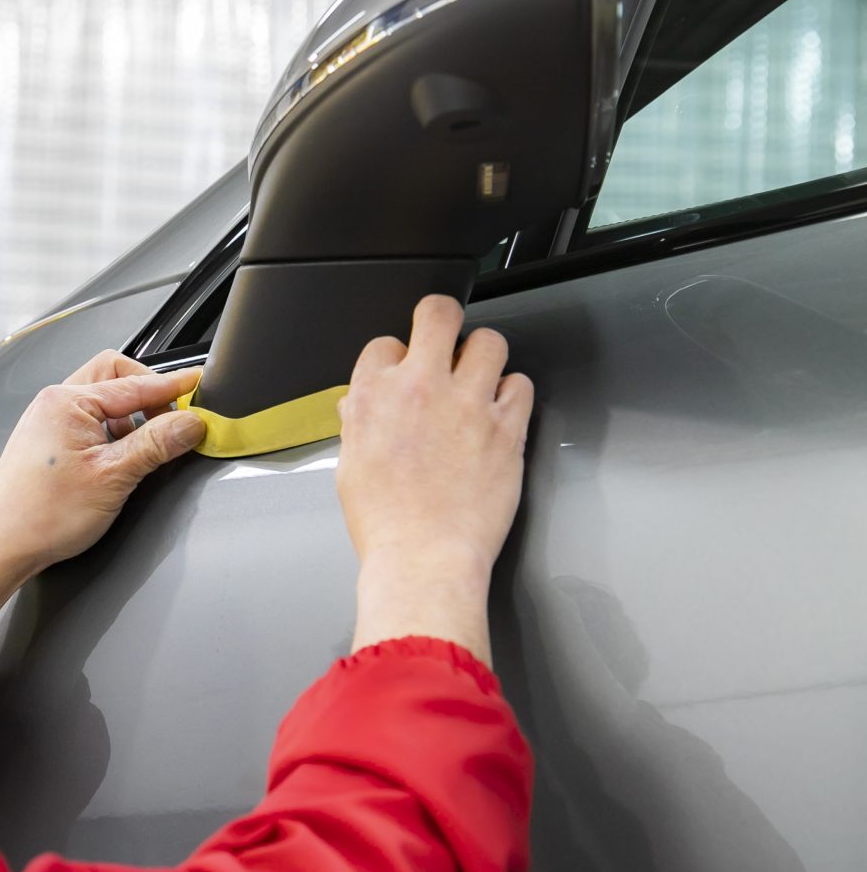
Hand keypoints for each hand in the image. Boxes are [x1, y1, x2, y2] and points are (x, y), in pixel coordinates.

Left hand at [0, 351, 201, 668]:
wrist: (2, 547)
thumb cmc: (41, 516)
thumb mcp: (113, 477)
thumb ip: (156, 444)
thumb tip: (189, 423)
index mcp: (67, 402)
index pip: (135, 383)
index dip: (174, 386)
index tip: (199, 387)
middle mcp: (53, 404)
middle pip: (115, 378)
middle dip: (147, 394)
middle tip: (172, 418)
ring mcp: (47, 423)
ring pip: (102, 402)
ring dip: (129, 417)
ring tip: (144, 448)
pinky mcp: (47, 443)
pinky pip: (88, 423)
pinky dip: (111, 433)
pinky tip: (119, 460)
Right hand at [337, 295, 533, 661]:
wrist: (424, 558)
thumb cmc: (386, 525)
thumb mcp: (350, 469)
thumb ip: (359, 426)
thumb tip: (362, 407)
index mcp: (373, 396)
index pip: (384, 343)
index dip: (395, 357)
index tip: (402, 372)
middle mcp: (421, 388)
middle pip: (438, 313)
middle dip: (441, 318)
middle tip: (445, 338)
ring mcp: (468, 404)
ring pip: (490, 341)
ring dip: (483, 356)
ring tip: (479, 378)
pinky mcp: (507, 427)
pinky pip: (522, 384)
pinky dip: (512, 393)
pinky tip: (500, 411)